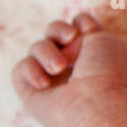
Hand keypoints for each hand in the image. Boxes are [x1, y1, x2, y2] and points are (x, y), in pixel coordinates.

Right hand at [11, 12, 126, 126]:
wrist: (94, 103)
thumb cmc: (105, 73)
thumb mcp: (104, 40)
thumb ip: (87, 28)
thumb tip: (74, 29)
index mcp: (92, 54)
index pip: (76, 26)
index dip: (78, 23)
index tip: (87, 30)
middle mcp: (71, 65)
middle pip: (52, 31)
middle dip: (58, 30)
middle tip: (70, 38)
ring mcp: (50, 77)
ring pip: (37, 47)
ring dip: (47, 54)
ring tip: (58, 69)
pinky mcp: (30, 90)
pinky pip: (21, 68)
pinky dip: (32, 71)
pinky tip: (45, 84)